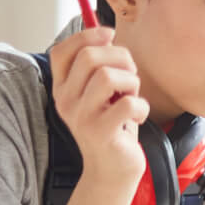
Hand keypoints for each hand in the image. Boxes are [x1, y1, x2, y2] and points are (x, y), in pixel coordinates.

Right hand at [48, 26, 148, 188]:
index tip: (109, 36)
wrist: (112, 170)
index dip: (86, 35)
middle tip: (131, 76)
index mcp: (62, 88)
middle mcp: (66, 100)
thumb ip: (99, 68)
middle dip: (121, 58)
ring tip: (132, 98)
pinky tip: (137, 117)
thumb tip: (106, 34)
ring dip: (132, 82)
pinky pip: (128, 104)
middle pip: (89, 57)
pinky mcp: (100, 132)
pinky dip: (142, 107)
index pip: (62, 50)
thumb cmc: (112, 126)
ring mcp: (81, 117)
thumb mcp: (100, 94)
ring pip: (109, 76)